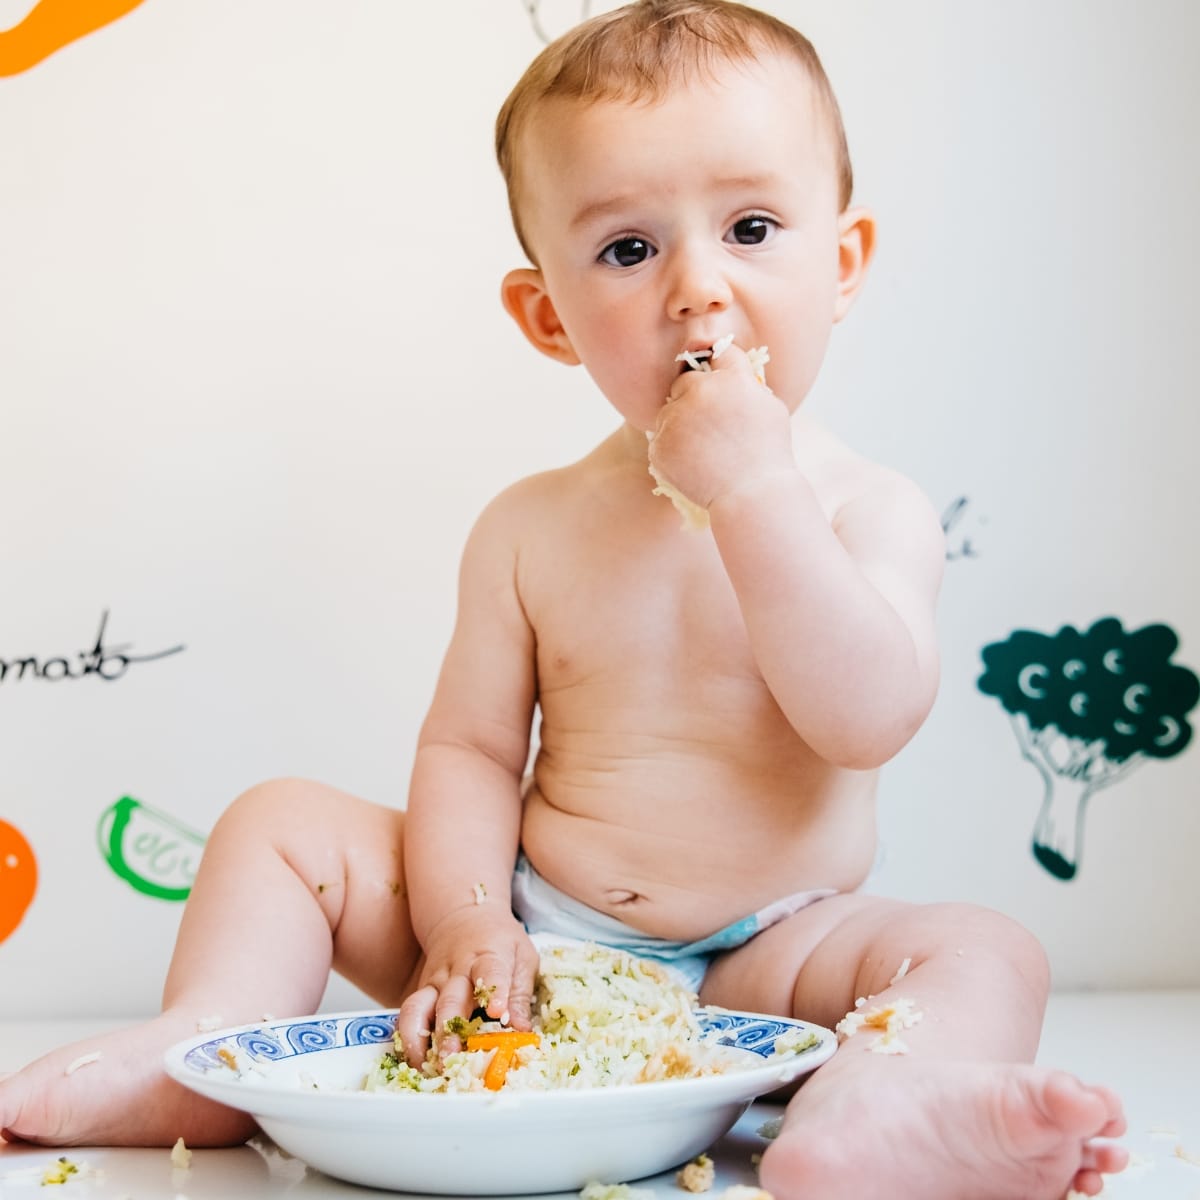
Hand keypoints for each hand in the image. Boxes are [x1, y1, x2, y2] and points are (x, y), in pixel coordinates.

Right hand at [395, 904, 538, 1067]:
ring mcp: (435, 981)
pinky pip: (408, 1015)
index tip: (497, 1011)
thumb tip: (522, 1030)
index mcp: (489, 957)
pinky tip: (413, 1061)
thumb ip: (521, 993)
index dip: (495, 992)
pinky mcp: (421, 991)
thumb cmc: (499, 941)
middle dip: (449, 1031)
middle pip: (450, 1000)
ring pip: (418, 1007)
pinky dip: (407, 1038)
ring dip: (419, 1038)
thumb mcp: (522, 956)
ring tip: (425, 1066)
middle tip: (451, 1058)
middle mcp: (457, 970)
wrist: (463, 916)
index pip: (491, 972)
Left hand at [649, 343, 794, 509]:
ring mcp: (677, 418)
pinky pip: (661, 438)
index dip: (718, 368)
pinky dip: (672, 449)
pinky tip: (693, 464)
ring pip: (668, 411)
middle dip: (694, 396)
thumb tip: (730, 366)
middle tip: (708, 423)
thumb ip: (747, 382)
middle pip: (685, 380)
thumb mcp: (770, 408)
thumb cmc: (768, 454)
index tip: (719, 382)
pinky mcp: (660, 444)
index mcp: (731, 378)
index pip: (717, 353)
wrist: (751, 495)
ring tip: (703, 450)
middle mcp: (701, 392)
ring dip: (680, 423)